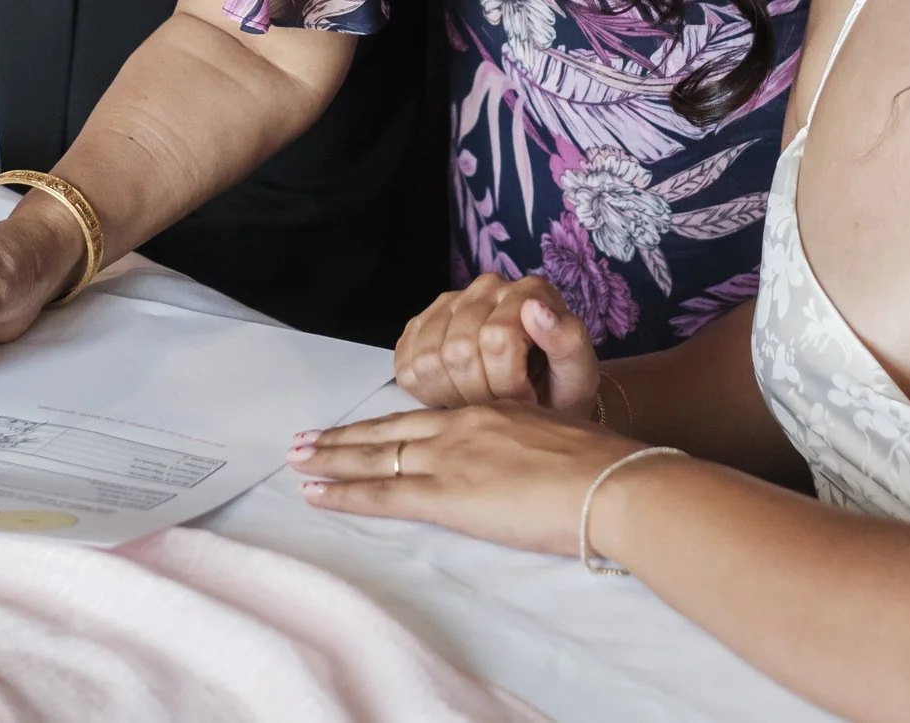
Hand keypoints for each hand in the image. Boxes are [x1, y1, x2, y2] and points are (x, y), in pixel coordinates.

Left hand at [290, 404, 655, 556]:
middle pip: (388, 433)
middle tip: (301, 441)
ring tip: (296, 462)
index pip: (422, 420)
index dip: (384, 426)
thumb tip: (525, 467)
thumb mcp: (559, 441)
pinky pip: (384, 495)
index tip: (353, 430)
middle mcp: (462, 428)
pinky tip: (317, 494)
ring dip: (331, 460)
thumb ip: (529, 448)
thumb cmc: (602, 468)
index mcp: (490, 413)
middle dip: (342, 439)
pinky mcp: (449, 495)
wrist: (613, 483)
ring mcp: (451, 460)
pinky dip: (345, 494)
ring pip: (375, 458)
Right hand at [394, 273, 599, 415]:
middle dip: (481, 394)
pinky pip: (406, 362)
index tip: (528, 401)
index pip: (496, 340)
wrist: (540, 397)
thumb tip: (535, 309)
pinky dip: (426, 389)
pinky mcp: (422, 324)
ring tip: (482, 399)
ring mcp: (451, 302)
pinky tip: (456, 391)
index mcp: (530, 290)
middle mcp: (487, 286)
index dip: (509, 385)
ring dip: (453, 394)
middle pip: (458, 351)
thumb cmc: (561, 388)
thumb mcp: (579, 374)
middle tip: (503, 406)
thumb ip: (567, 341)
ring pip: (427, 358)